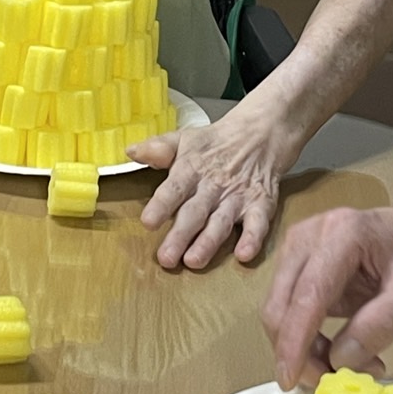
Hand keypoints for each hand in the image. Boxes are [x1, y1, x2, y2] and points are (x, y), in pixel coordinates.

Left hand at [130, 113, 289, 269]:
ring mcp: (238, 196)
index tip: (148, 222)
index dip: (161, 205)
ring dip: (208, 242)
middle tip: (166, 258)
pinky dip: (253, 238)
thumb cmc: (215, 142)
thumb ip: (158, 148)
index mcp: (191, 169)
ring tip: (194, 261)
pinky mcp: (261, 204)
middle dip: (180, 235)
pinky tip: (244, 255)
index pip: (174, 188)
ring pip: (221, 221)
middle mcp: (213, 185)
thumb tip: (130, 151)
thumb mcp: (184, 139)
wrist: (261, 133)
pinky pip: (259, 223)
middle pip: (195, 212)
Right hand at [261, 207, 392, 390]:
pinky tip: (339, 348)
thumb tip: (339, 360)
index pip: (308, 293)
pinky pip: (288, 309)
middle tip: (331, 381)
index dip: (295, 340)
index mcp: (341, 234)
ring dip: (303, 347)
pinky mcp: (294, 263)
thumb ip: (381, 323)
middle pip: (281, 303)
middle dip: (296, 351)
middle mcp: (307, 235)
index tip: (290, 380)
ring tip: (349, 364)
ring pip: (278, 310)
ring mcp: (296, 247)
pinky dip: (305, 338)